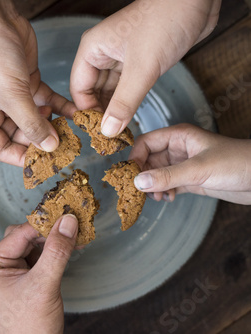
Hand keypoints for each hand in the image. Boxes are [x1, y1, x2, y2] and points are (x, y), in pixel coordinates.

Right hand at [0, 0, 75, 165]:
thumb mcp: (11, 96)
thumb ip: (31, 124)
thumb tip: (49, 147)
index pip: (0, 148)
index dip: (20, 157)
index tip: (43, 162)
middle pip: (20, 135)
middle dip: (41, 139)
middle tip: (64, 145)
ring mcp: (11, 96)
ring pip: (34, 118)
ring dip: (52, 123)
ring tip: (73, 130)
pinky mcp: (26, 82)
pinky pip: (44, 100)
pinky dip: (58, 106)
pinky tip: (74, 113)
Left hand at [0, 215, 78, 332]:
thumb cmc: (28, 327)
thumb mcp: (44, 285)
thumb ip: (56, 252)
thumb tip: (68, 222)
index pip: (20, 234)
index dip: (44, 223)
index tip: (68, 213)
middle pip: (25, 237)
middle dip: (49, 232)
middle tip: (73, 224)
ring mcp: (10, 273)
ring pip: (33, 246)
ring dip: (53, 242)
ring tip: (75, 237)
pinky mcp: (23, 280)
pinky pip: (38, 259)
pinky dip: (53, 254)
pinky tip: (70, 249)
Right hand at [70, 0, 220, 136]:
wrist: (196, 1)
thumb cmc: (166, 20)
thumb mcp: (142, 68)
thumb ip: (124, 102)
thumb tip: (108, 130)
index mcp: (92, 49)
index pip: (79, 89)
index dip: (87, 112)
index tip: (98, 133)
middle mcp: (102, 53)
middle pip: (92, 91)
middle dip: (100, 114)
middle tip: (108, 138)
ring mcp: (120, 57)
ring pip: (109, 91)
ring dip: (114, 110)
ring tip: (118, 132)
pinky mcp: (138, 61)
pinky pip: (126, 88)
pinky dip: (127, 103)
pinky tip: (129, 118)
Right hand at [129, 123, 250, 204]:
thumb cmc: (238, 163)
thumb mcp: (199, 169)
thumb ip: (167, 176)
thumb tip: (138, 182)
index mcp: (179, 136)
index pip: (146, 143)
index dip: (135, 158)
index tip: (130, 175)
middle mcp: (179, 149)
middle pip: (148, 160)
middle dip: (143, 176)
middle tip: (141, 192)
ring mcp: (184, 164)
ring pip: (157, 174)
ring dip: (153, 186)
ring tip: (157, 197)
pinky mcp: (191, 179)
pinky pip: (168, 184)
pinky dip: (164, 192)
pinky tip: (168, 198)